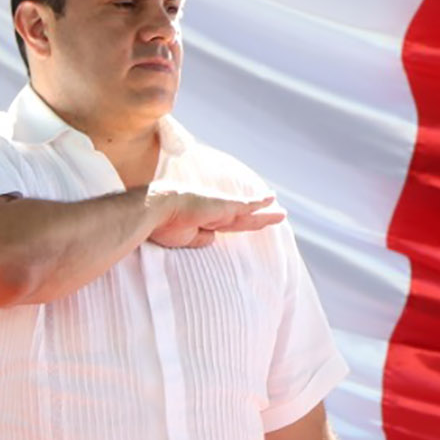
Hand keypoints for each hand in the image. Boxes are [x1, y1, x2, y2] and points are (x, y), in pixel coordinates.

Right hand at [147, 190, 284, 248]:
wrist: (158, 210)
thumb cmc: (164, 225)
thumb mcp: (185, 238)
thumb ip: (201, 238)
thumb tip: (213, 238)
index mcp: (202, 221)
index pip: (223, 225)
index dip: (235, 224)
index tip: (243, 225)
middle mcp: (213, 213)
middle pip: (241, 219)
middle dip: (257, 219)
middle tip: (272, 216)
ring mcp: (220, 208)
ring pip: (249, 215)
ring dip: (266, 215)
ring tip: (282, 214)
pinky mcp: (225, 206)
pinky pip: (247, 205)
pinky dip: (260, 203)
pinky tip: (273, 200)